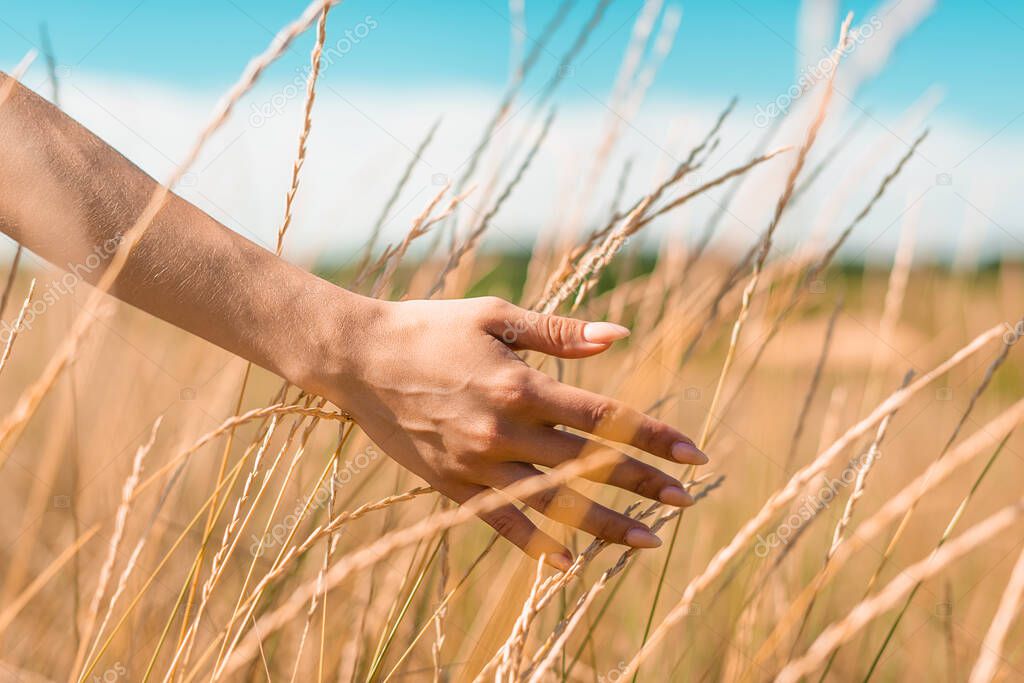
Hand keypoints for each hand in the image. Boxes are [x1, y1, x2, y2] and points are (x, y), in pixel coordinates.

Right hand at [321, 296, 707, 569]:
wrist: (357, 360)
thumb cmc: (430, 327)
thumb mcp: (495, 317)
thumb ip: (559, 333)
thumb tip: (620, 336)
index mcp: (520, 386)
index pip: (603, 414)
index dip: (653, 435)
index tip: (694, 454)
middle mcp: (503, 431)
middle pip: (588, 463)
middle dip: (642, 483)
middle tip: (687, 500)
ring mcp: (477, 464)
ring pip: (553, 502)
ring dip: (604, 523)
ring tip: (648, 541)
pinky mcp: (451, 485)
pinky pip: (500, 521)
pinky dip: (535, 544)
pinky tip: (568, 563)